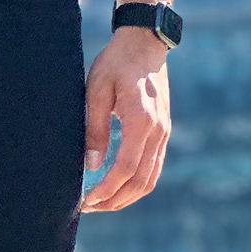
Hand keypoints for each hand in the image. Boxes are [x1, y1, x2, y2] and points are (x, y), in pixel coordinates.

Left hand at [82, 27, 170, 211]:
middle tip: (89, 207)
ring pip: (150, 179)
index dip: (106, 189)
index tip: (86, 200)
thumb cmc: (116, 63)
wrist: (145, 43)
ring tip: (102, 203)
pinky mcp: (163, 132)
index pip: (126, 168)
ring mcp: (164, 133)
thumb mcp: (96, 90)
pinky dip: (136, 184)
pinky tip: (117, 188)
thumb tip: (92, 165)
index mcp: (141, 120)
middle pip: (140, 181)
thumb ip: (94, 129)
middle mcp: (158, 131)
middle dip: (114, 200)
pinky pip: (153, 168)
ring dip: (126, 197)